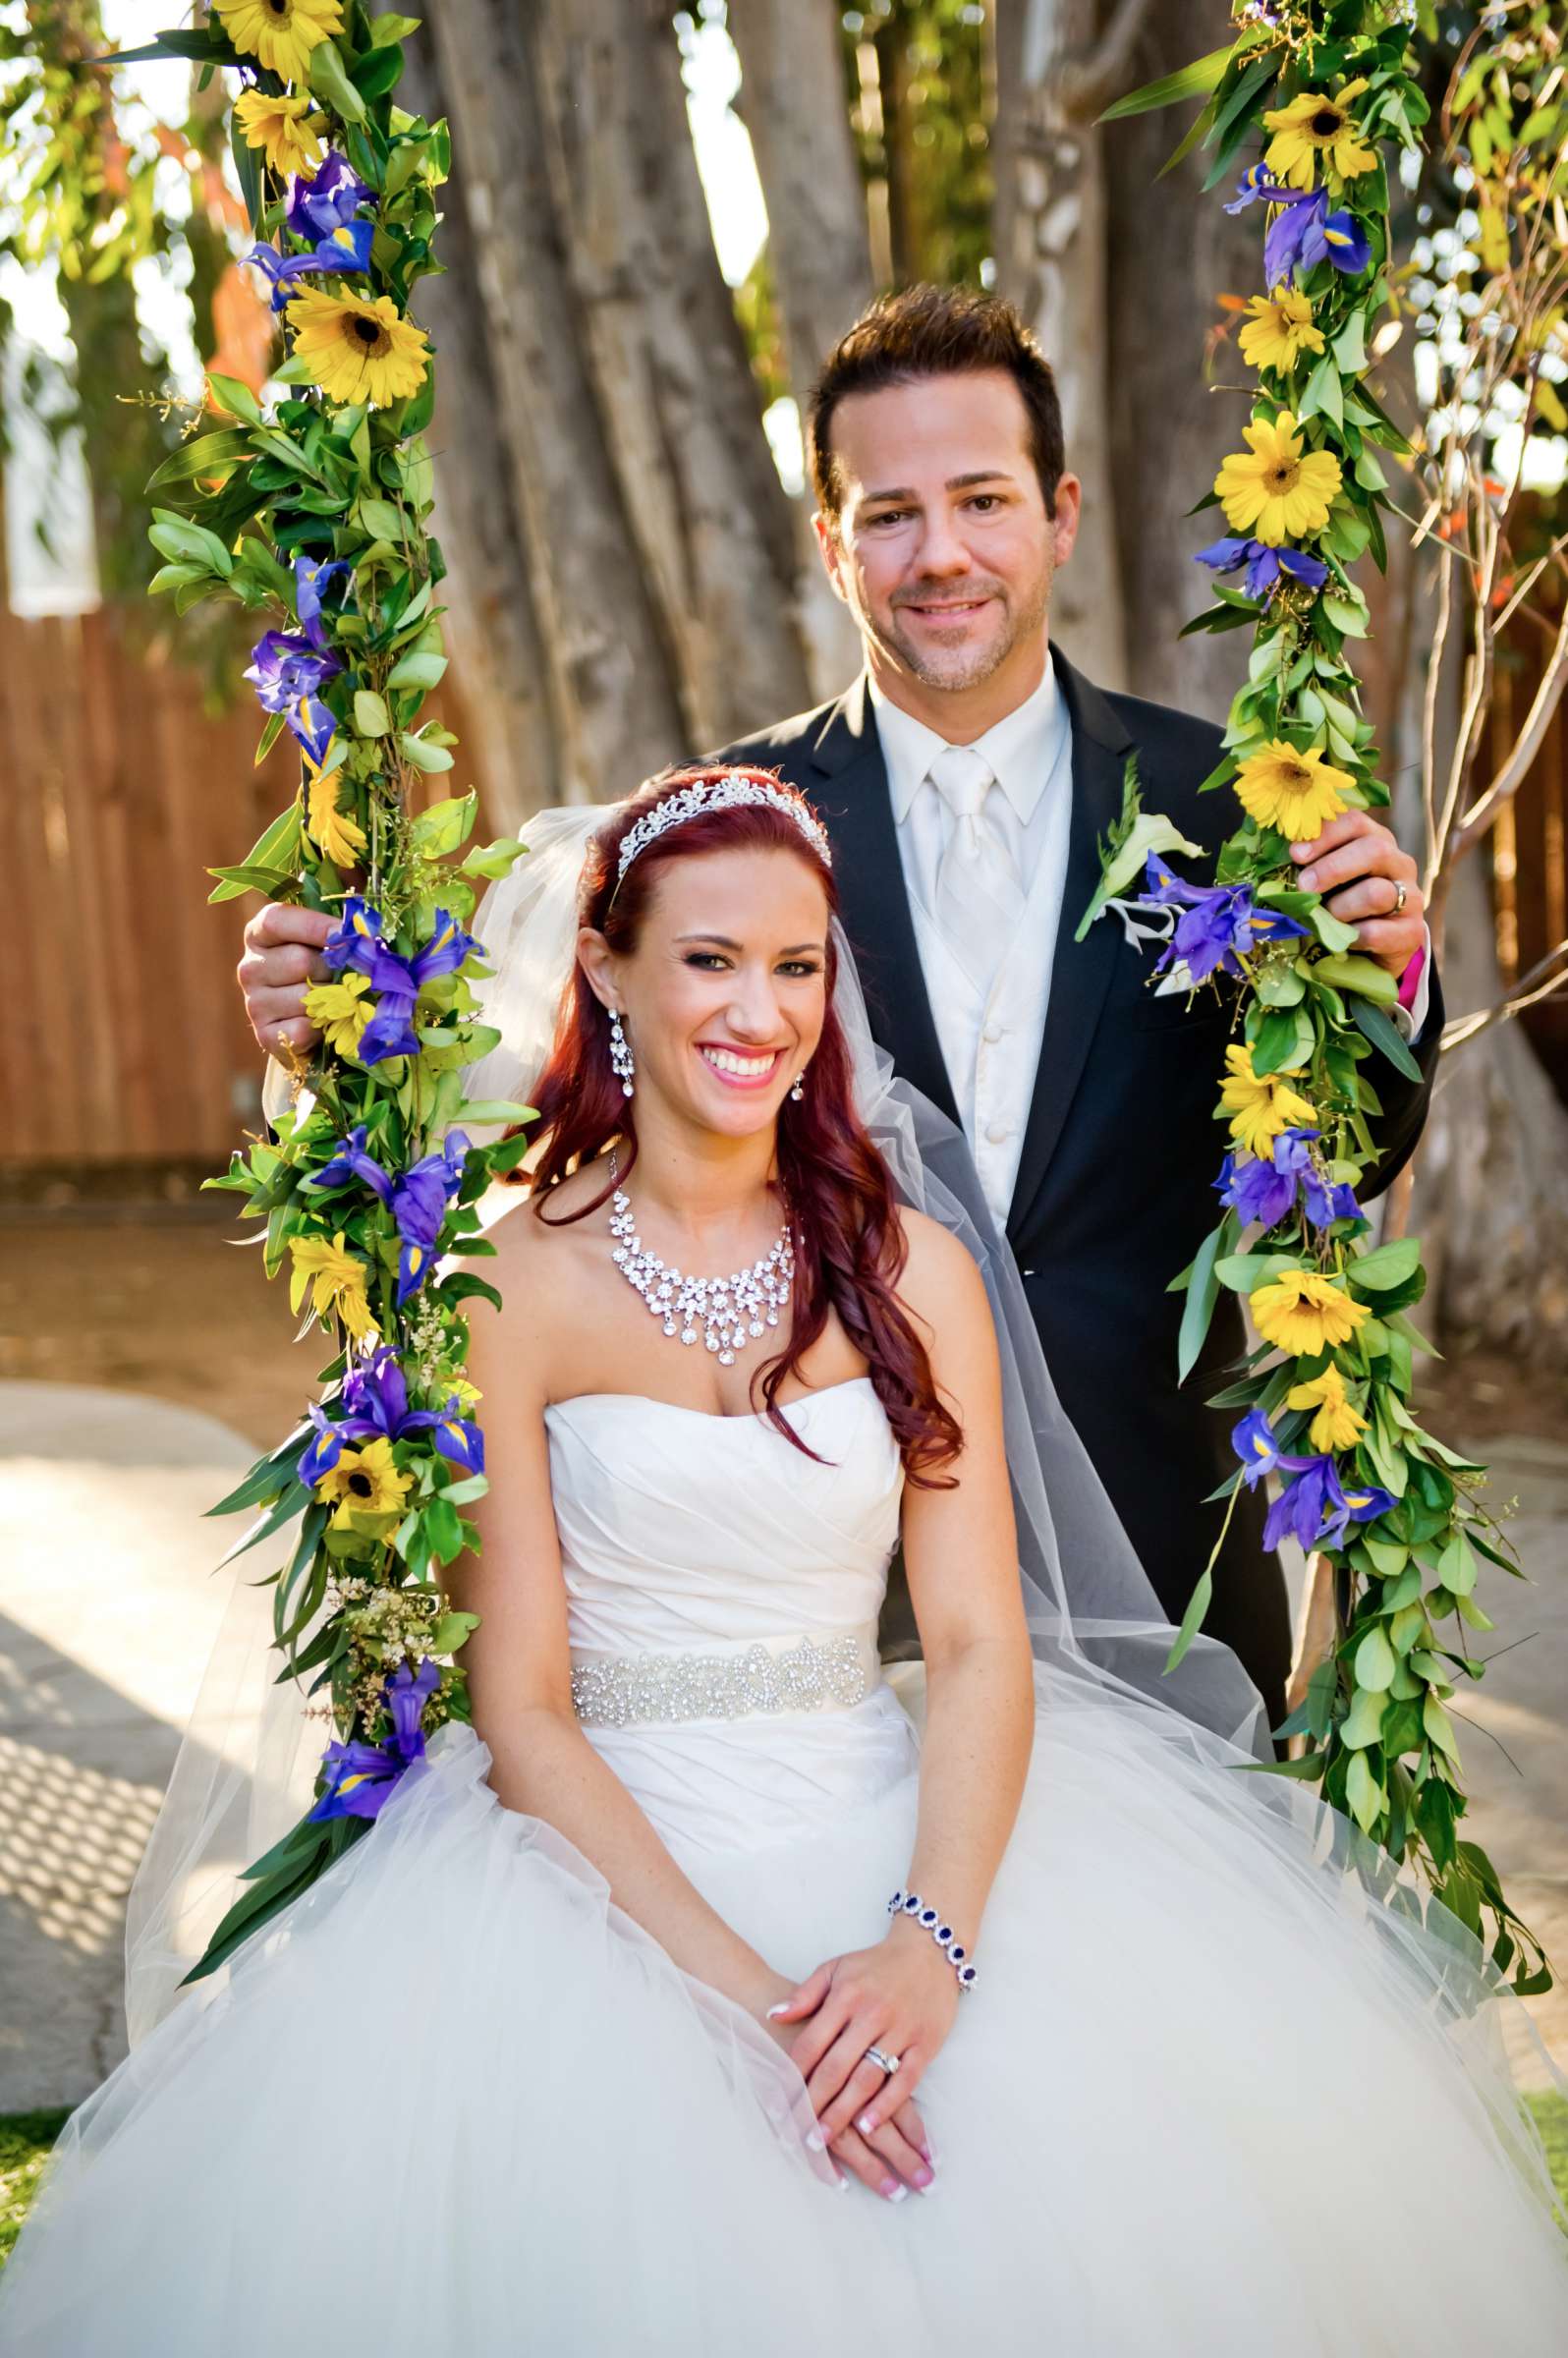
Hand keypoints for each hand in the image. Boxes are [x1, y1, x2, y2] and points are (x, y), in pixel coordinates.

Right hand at [238, 902, 335, 1057]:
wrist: (306, 1027)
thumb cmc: (319, 974)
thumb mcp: (319, 945)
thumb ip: (334, 935)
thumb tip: (366, 937)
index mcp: (258, 935)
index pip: (276, 921)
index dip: (315, 926)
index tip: (347, 934)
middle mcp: (249, 967)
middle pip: (300, 961)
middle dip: (330, 970)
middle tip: (338, 977)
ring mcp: (253, 1003)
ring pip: (306, 997)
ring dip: (330, 1001)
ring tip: (331, 1001)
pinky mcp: (265, 1035)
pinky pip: (304, 1028)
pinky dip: (322, 1028)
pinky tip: (321, 1025)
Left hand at [758, 1966, 937, 2200]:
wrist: (929, 1951)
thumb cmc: (876, 1965)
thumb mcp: (836, 1968)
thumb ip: (805, 1994)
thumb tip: (773, 2016)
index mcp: (845, 1996)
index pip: (811, 2043)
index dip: (791, 2076)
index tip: (777, 2105)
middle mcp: (871, 2014)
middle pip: (835, 2067)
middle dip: (813, 2104)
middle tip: (797, 2134)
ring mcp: (899, 2030)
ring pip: (867, 2078)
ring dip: (843, 2112)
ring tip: (823, 2137)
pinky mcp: (924, 2044)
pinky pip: (904, 2080)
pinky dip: (886, 2105)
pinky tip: (868, 2126)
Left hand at [1290, 810, 1423, 976]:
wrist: (1372, 953)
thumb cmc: (1341, 907)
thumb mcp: (1326, 882)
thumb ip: (1309, 865)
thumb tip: (1278, 856)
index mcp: (1375, 841)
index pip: (1356, 822)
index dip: (1325, 834)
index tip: (1295, 853)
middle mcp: (1398, 863)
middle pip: (1374, 849)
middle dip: (1332, 868)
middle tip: (1304, 886)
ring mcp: (1409, 897)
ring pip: (1377, 893)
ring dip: (1341, 907)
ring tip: (1326, 918)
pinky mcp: (1410, 932)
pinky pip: (1377, 931)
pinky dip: (1352, 937)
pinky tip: (1343, 940)